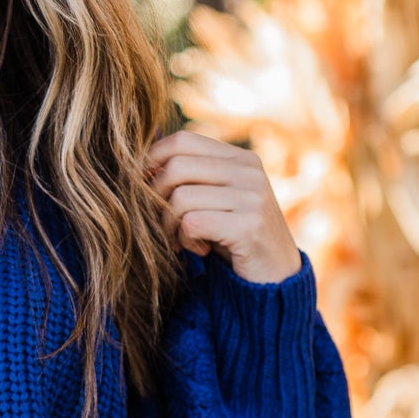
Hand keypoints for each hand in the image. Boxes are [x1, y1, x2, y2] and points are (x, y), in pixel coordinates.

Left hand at [146, 131, 300, 284]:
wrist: (277, 277)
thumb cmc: (234, 237)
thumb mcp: (215, 199)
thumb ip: (191, 177)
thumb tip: (142, 158)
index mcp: (240, 158)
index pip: (182, 140)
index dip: (152, 160)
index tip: (141, 185)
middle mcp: (248, 171)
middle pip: (176, 166)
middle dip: (155, 197)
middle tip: (161, 222)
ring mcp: (252, 196)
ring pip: (180, 198)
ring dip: (169, 225)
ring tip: (181, 240)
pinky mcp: (249, 225)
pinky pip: (192, 223)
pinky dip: (185, 240)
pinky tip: (199, 249)